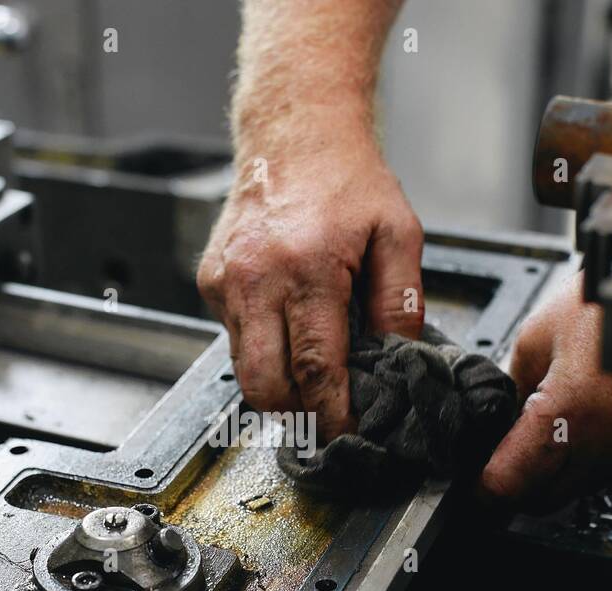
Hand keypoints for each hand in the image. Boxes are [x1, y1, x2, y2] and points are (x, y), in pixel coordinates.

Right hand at [197, 129, 424, 440]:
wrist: (292, 134)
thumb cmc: (347, 181)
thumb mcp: (398, 233)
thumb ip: (401, 301)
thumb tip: (399, 359)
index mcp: (308, 269)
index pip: (315, 367)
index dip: (330, 412)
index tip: (345, 436)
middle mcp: (257, 279)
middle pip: (265, 385)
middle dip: (296, 414)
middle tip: (326, 419)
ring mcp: (226, 282)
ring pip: (242, 370)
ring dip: (277, 385)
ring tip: (311, 376)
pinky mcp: (210, 281)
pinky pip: (234, 338)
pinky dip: (261, 348)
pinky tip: (288, 326)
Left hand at [479, 273, 611, 511]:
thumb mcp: (540, 333)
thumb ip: (513, 382)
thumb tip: (500, 414)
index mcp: (567, 414)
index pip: (508, 483)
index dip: (482, 484)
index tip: (472, 477)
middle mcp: (604, 446)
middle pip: (540, 500)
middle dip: (514, 484)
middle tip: (499, 456)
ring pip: (574, 489)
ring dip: (549, 473)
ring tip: (540, 431)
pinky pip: (603, 471)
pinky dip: (581, 459)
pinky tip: (575, 426)